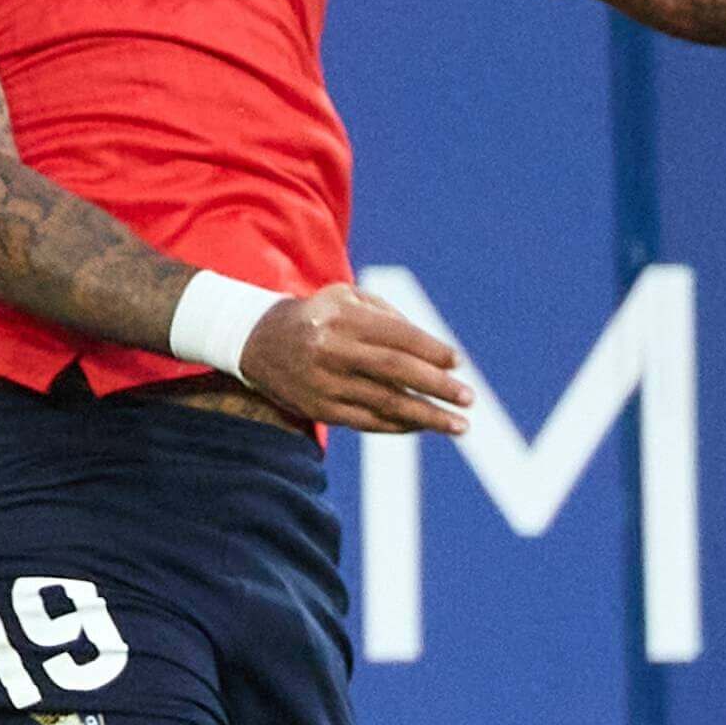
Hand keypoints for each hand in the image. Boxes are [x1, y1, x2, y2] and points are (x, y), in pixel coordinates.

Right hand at [238, 283, 474, 434]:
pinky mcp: (320, 410)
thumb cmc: (318, 316)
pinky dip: (400, 425)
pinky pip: (368, 421)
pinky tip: (423, 426)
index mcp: (341, 318)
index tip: (458, 363)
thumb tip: (432, 349)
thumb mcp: (345, 298)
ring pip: (385, 403)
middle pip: (395, 370)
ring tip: (459, 425)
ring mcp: (325, 384)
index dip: (430, 350)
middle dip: (436, 386)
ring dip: (427, 416)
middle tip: (468, 397)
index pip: (396, 336)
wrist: (257, 342)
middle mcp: (331, 351)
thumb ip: (387, 315)